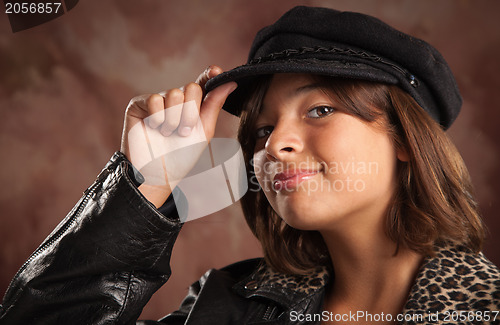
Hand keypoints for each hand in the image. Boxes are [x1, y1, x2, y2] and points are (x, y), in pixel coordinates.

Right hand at [120, 66, 236, 207]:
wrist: (158, 174)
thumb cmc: (181, 156)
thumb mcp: (204, 131)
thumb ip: (214, 105)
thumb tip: (230, 82)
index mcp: (192, 105)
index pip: (202, 83)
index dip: (210, 75)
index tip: (217, 71)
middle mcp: (175, 99)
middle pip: (191, 88)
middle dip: (191, 114)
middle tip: (183, 132)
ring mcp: (157, 100)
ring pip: (174, 94)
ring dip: (174, 120)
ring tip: (168, 133)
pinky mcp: (139, 104)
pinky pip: (154, 100)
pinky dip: (158, 119)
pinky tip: (154, 129)